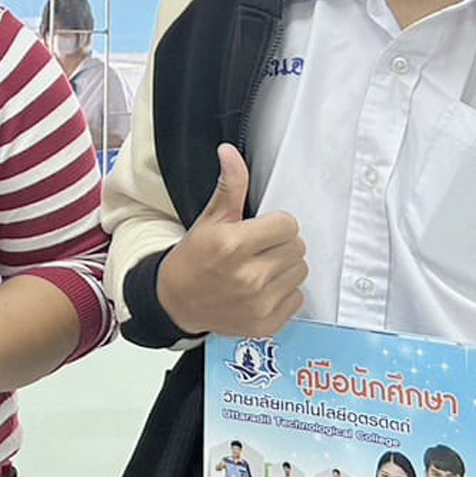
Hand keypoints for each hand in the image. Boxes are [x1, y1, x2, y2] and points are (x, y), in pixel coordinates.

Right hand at [154, 144, 306, 336]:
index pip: (288, 225)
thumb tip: (229, 152)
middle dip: (281, 245)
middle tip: (259, 250)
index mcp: (233, 245)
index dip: (276, 224)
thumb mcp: (209, 220)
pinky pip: (297, 299)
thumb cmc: (194, 258)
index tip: (259, 230)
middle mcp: (248, 277)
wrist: (176, 302)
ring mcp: (258, 304)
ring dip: (285, 268)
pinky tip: (262, 290)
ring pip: (300, 272)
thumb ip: (229, 187)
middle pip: (297, 248)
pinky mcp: (266, 324)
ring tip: (261, 269)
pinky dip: (284, 294)